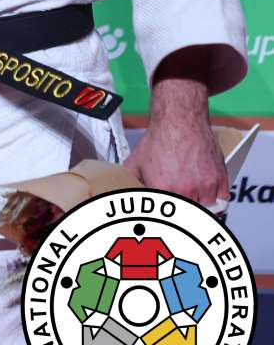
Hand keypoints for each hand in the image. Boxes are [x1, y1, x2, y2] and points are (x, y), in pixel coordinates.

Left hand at [124, 76, 227, 207]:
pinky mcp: (219, 178)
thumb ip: (130, 181)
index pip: (165, 214)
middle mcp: (185, 189)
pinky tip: (207, 197)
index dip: (164, 219)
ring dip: (200, 209)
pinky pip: (222, 200)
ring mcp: (205, 185)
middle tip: (181, 215)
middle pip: (189, 216)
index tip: (165, 222)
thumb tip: (121, 191)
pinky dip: (216, 200)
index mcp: (163, 189)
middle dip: (184, 216)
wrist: (179, 122)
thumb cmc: (159, 140)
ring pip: (208, 211)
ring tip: (193, 205)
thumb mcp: (135, 162)